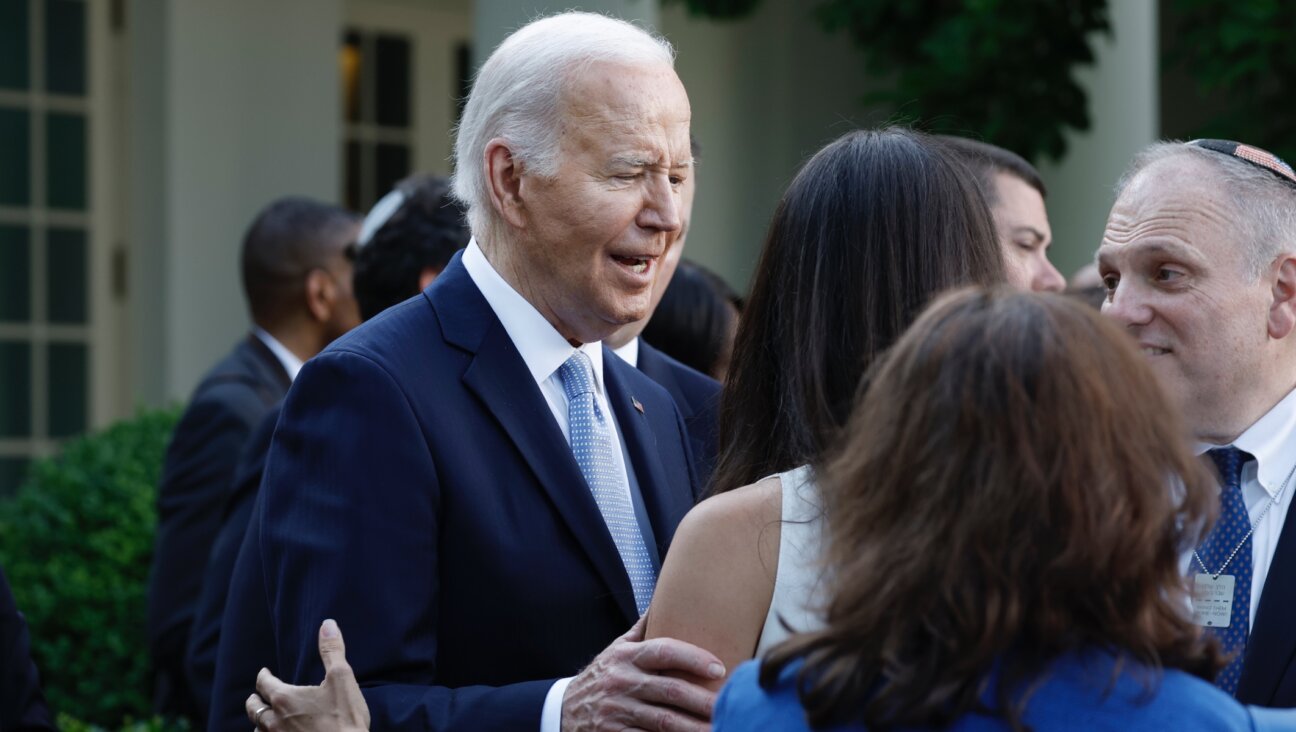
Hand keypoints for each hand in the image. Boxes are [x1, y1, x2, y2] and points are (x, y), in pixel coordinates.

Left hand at [246, 619, 370, 731]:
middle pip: (253, 707)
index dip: (263, 676)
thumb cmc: (345, 719)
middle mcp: (274, 721)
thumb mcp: (342, 678)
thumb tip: (327, 624)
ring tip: (265, 717)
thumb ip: (332, 650)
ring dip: (259, 721)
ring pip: (257, 728)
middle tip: (258, 694)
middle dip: (255, 698)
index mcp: (285, 699)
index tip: (265, 672)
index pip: (264, 683)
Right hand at [561, 614, 724, 731]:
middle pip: (670, 690)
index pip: (664, 651)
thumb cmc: (602, 676)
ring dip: (694, 727)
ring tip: (720, 727)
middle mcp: (622, 682)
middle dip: (703, 700)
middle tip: (729, 705)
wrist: (563, 710)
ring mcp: (617, 711)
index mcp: (627, 656)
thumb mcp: (616, 648)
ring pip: (664, 721)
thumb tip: (666, 598)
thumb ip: (642, 629)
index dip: (694, 658)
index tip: (720, 668)